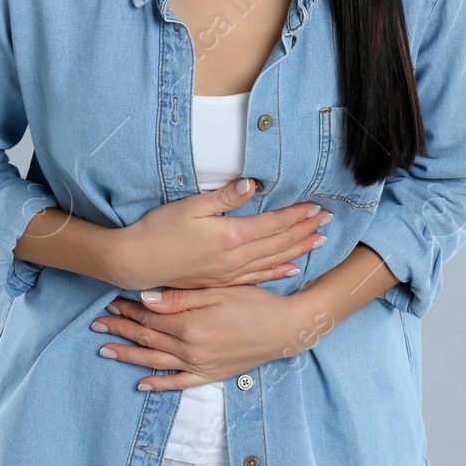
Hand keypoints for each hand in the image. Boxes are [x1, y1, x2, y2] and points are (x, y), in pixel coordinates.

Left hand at [91, 284, 336, 390]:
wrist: (285, 329)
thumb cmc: (255, 302)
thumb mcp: (219, 290)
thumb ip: (180, 297)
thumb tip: (145, 298)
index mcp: (191, 324)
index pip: (151, 316)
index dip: (129, 309)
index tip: (111, 301)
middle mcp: (191, 348)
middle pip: (148, 338)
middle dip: (121, 330)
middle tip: (98, 324)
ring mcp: (200, 365)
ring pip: (156, 361)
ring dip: (130, 354)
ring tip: (106, 349)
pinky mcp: (210, 375)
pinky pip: (179, 383)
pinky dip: (159, 383)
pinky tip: (141, 383)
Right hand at [108, 178, 330, 291]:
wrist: (137, 263)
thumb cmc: (159, 230)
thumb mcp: (190, 208)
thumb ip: (224, 198)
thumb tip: (251, 184)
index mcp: (231, 237)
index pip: (273, 224)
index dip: (297, 215)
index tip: (317, 206)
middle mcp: (236, 258)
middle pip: (279, 243)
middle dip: (305, 230)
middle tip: (328, 220)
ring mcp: (230, 273)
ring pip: (273, 261)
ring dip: (298, 249)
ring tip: (319, 241)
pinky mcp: (222, 281)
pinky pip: (258, 277)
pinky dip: (278, 272)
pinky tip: (291, 269)